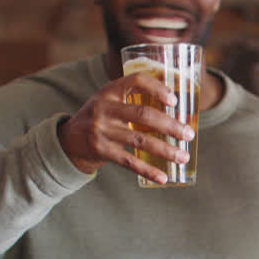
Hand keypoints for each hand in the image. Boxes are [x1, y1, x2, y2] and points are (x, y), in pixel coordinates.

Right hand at [57, 72, 194, 183]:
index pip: (136, 81)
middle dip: (170, 126)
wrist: (68, 140)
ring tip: (183, 156)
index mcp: (110, 91)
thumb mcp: (110, 101)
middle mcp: (104, 108)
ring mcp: (101, 130)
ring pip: (140, 140)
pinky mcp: (100, 150)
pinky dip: (148, 170)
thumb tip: (178, 110)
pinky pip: (129, 162)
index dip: (157, 89)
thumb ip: (134, 100)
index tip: (175, 102)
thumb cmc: (100, 118)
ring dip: (166, 150)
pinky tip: (163, 177)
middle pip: (144, 115)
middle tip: (189, 134)